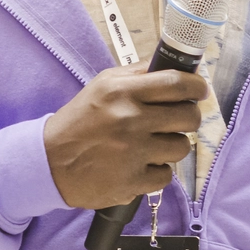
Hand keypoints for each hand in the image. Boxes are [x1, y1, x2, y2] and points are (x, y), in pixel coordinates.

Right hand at [44, 67, 206, 208]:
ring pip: (181, 147)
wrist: (50, 162)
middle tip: (178, 120)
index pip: (176, 83)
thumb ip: (138, 74)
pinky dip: (157, 171)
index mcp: (122, 92)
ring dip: (172, 145)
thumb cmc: (80, 121)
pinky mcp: (132, 182)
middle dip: (190, 117)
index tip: (200, 91)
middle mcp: (129, 120)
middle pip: (188, 116)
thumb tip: (176, 67)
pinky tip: (141, 165)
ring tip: (154, 144)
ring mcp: (132, 153)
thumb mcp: (103, 86)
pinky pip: (166, 175)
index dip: (197, 87)